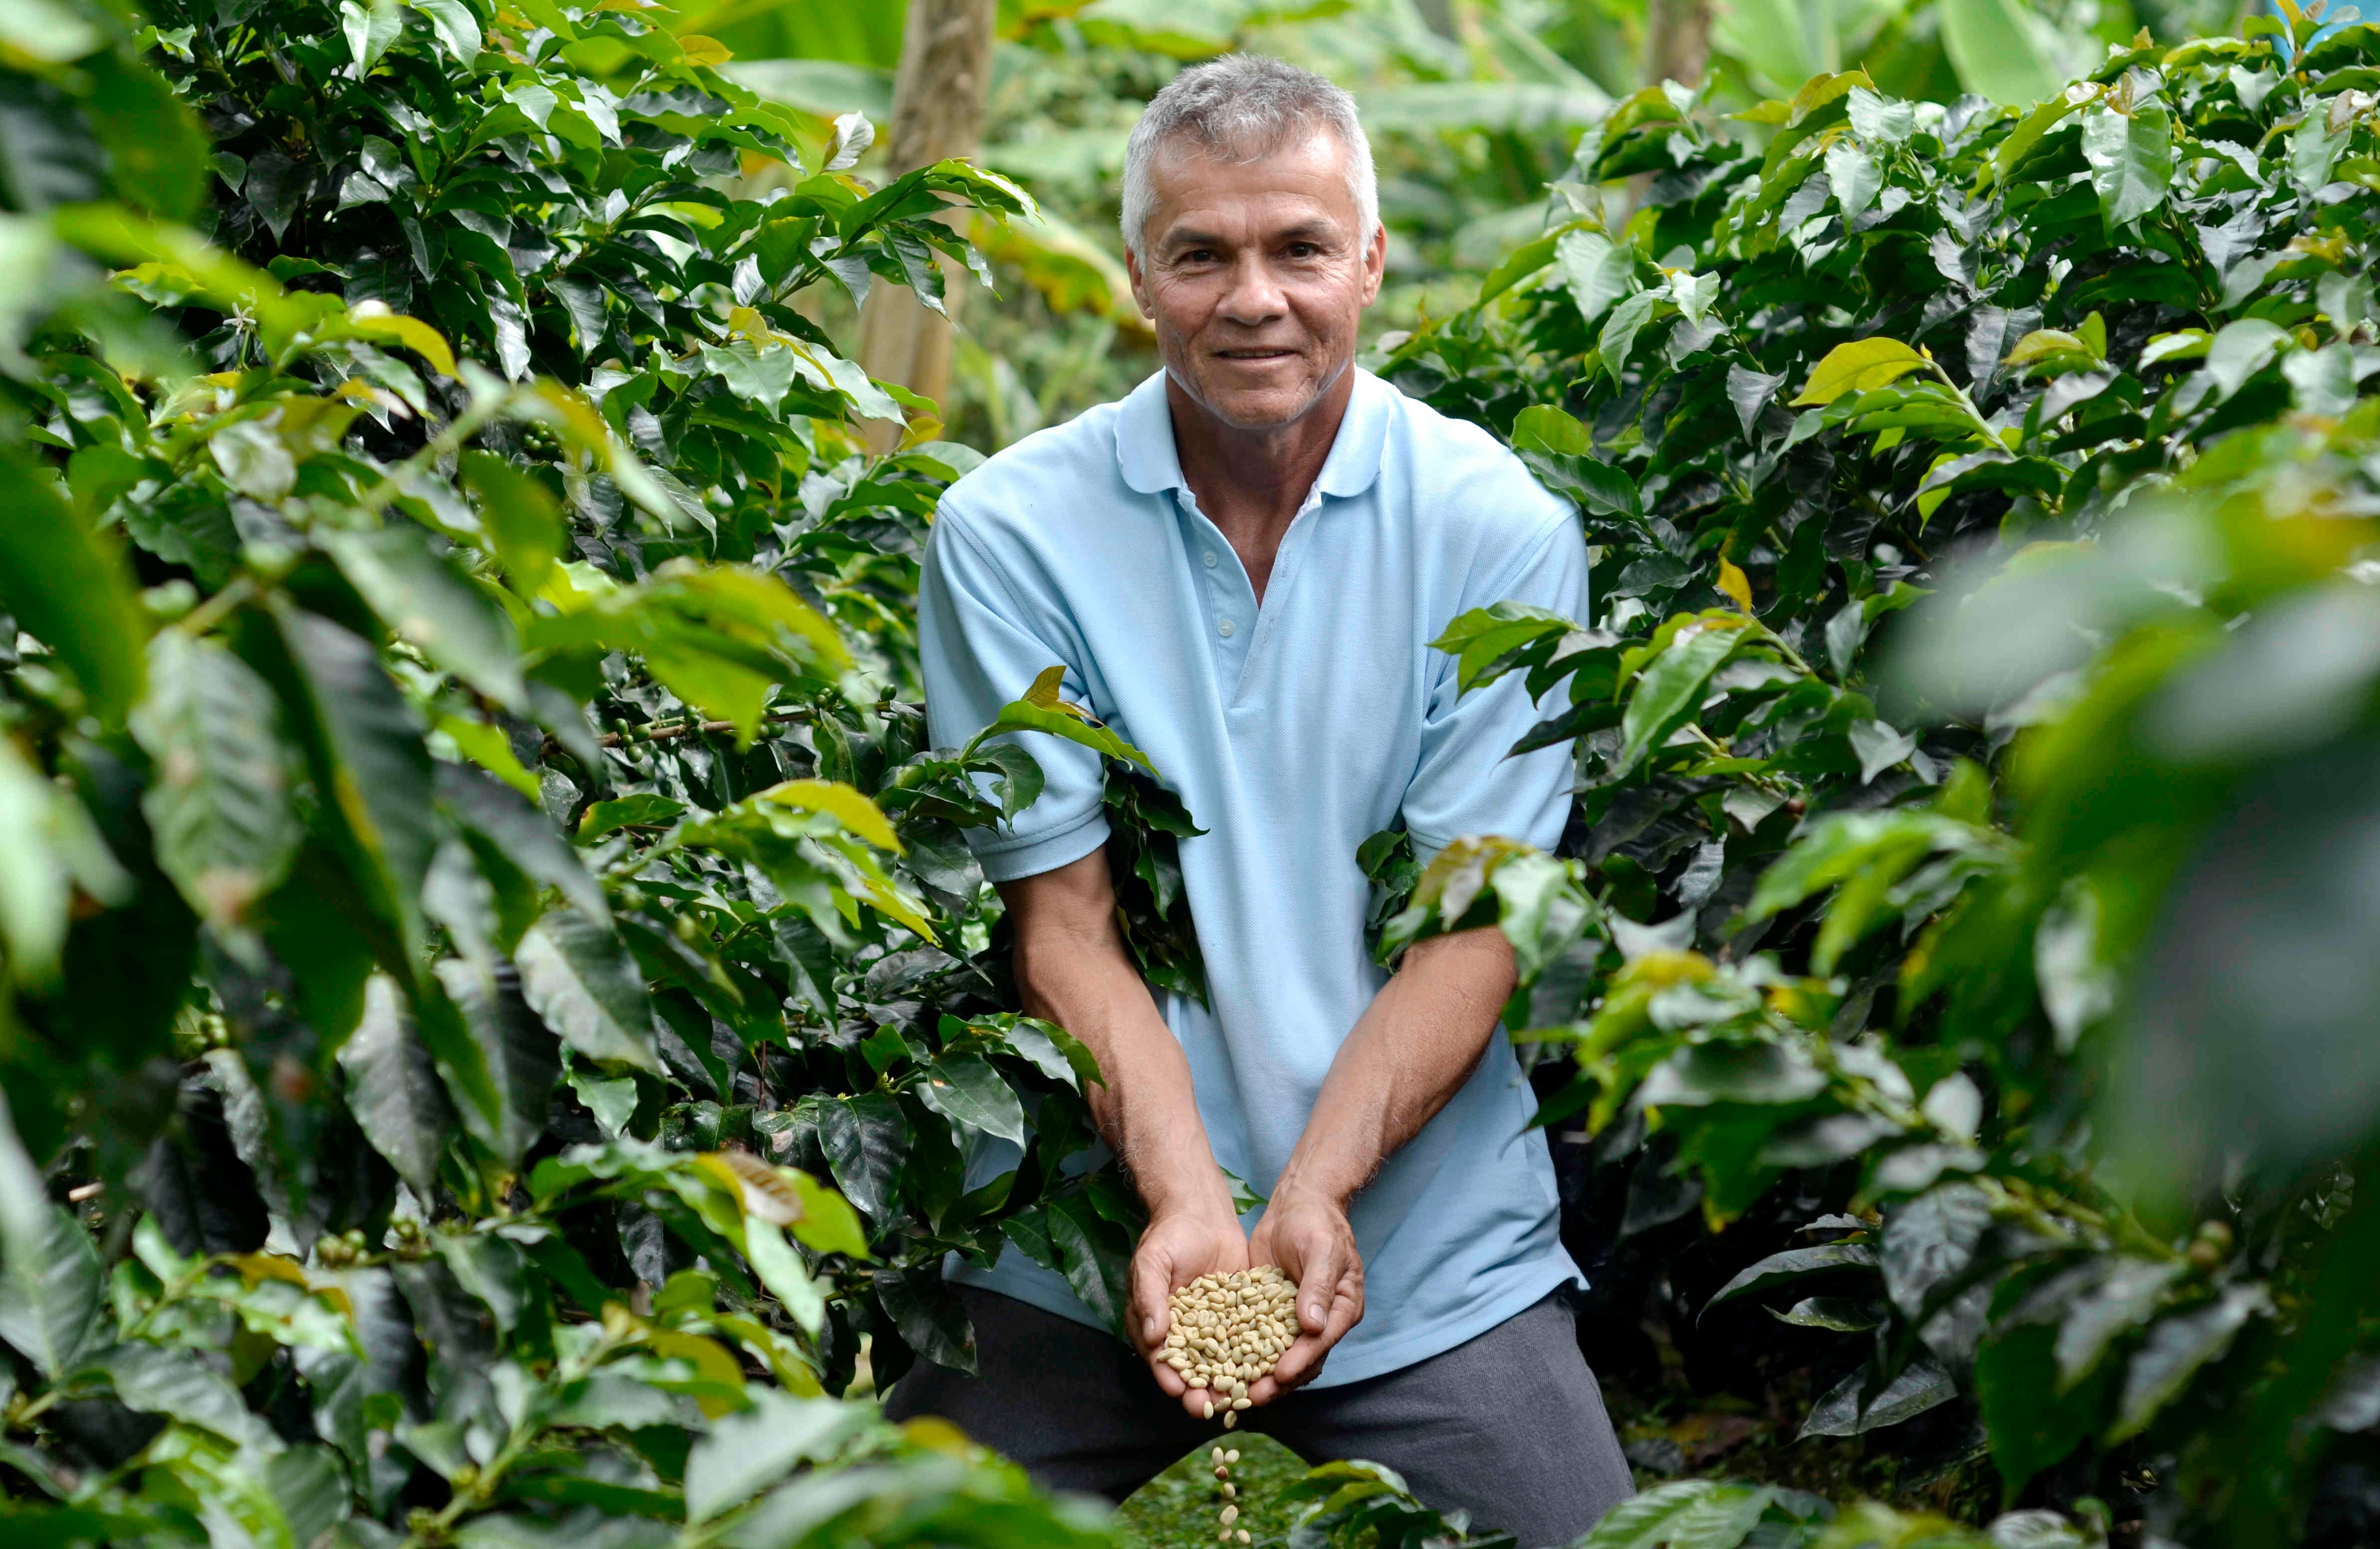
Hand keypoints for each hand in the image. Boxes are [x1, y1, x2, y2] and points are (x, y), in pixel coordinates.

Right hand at [1130, 1203, 1250, 1417]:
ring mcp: (1213, 1327)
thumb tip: (1152, 1336)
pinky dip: (1255, 1357)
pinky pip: (1246, 1341)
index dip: (1169, 1378)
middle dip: (1201, 1392)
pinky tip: (1267, 1370)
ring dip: (1230, 1383)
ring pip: (1222, 1362)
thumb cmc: (1169, 1236)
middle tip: (1212, 1409)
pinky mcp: (1238, 1317)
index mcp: (1156, 1325)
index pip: (1161, 1359)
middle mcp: (1185, 1333)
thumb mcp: (1153, 1263)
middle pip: (1192, 1370)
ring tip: (1242, 1399)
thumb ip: (1150, 1298)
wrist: (1201, 1212)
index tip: (1180, 1393)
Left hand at [1245, 1189, 1363, 1401]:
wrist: (1297, 1203)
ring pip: (1279, 1356)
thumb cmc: (1316, 1222)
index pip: (1321, 1343)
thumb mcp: (1321, 1249)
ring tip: (1235, 1394)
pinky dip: (1244, 1355)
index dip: (1300, 1360)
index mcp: (1342, 1309)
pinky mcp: (1271, 1313)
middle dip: (1278, 1381)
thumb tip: (1314, 1326)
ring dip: (1259, 1375)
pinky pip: (1259, 1339)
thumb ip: (1318, 1286)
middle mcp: (1322, 1322)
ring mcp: (1295, 1319)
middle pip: (1301, 1360)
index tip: (1280, 1375)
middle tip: (1252, 1397)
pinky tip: (1220, 1367)